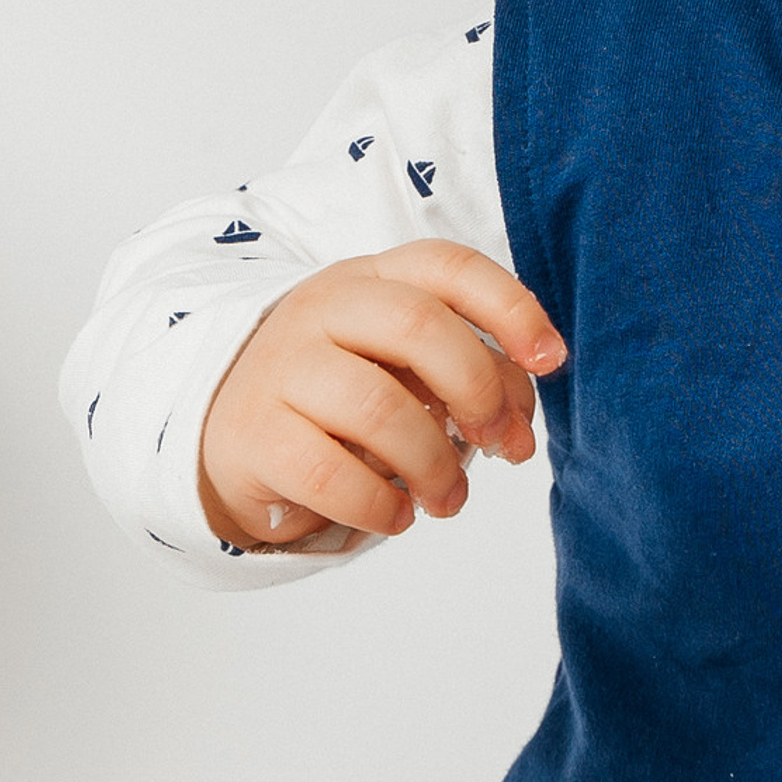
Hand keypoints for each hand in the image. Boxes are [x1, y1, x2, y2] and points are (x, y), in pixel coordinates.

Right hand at [199, 245, 563, 550]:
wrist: (230, 430)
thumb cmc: (343, 395)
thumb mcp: (406, 368)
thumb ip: (473, 380)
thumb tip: (518, 432)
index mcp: (374, 278)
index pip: (450, 267)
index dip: (512, 309)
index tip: (551, 362)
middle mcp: (324, 309)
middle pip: (420, 326)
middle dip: (480, 393)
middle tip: (502, 446)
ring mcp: (282, 368)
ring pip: (381, 408)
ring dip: (436, 466)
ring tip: (449, 499)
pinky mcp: (254, 435)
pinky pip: (331, 475)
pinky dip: (380, 506)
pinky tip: (396, 515)